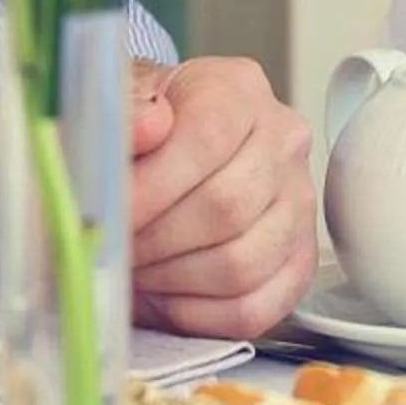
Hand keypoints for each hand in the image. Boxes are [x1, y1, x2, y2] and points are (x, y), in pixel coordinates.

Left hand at [124, 56, 317, 337]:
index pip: (208, 137)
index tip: (107, 212)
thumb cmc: (145, 132)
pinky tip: (163, 294)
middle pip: (227, 207)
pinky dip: (197, 315)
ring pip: (241, 264)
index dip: (152, 185)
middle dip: (154, 239)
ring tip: (133, 267)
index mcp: (239, 89)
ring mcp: (299, 203)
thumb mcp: (120, 104)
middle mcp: (283, 141)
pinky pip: (254, 309)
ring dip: (172, 279)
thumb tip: (146, 126)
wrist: (168, 152)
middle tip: (112, 246)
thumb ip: (123, 109)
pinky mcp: (299, 261)